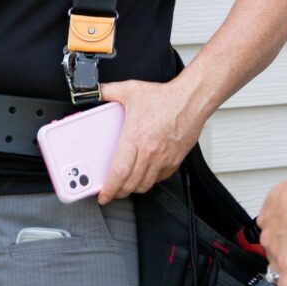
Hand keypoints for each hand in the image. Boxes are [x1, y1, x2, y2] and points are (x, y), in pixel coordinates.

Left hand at [95, 78, 206, 203]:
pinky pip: (160, 178)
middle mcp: (149, 151)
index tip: (103, 195)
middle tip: (111, 192)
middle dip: (118, 192)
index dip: (109, 189)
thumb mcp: (130, 90)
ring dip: (134, 188)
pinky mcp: (175, 160)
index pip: (118, 172)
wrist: (191, 100)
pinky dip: (150, 180)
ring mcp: (163, 158)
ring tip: (126, 186)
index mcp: (135, 137)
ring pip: (145, 184)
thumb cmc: (164, 97)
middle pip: (130, 184)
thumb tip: (95, 91)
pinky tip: (145, 174)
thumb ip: (108, 91)